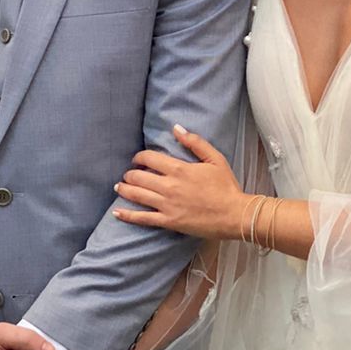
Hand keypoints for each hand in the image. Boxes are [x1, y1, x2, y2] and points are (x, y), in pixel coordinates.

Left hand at [113, 124, 242, 238]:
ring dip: (124, 189)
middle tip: (128, 175)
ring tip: (118, 187)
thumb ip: (195, 142)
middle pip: (139, 177)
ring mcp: (167, 205)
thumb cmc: (226, 186)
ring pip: (137, 195)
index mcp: (179, 169)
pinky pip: (143, 218)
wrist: (234, 214)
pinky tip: (116, 212)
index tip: (138, 159)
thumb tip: (176, 128)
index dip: (139, 157)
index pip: (149, 158)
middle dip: (130, 174)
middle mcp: (169, 186)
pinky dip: (127, 215)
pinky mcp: (168, 221)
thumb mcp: (215, 159)